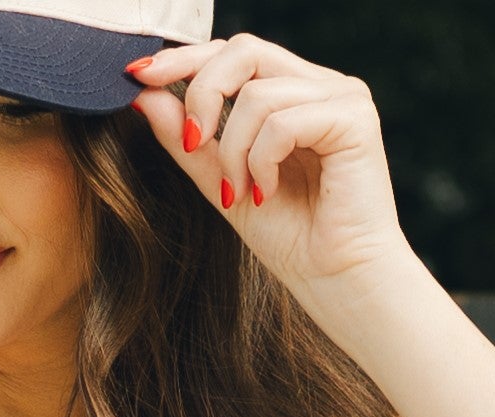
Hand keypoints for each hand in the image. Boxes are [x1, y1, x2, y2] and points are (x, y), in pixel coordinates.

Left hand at [125, 33, 405, 293]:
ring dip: (234, 148)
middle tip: (192, 142)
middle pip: (245, 51)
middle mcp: (322, 87)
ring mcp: (342, 99)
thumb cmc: (295, 243)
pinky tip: (268, 193)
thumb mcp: (223, 184)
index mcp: (297, 93)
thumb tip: (144, 94)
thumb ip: (189, 141)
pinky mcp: (355, 120)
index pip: (236, 54)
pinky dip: (262, 159)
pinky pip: (282, 120)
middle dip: (203, 92)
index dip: (186, 58)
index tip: (139, 77)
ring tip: (242, 191)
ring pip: (257, 93)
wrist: (341, 286)